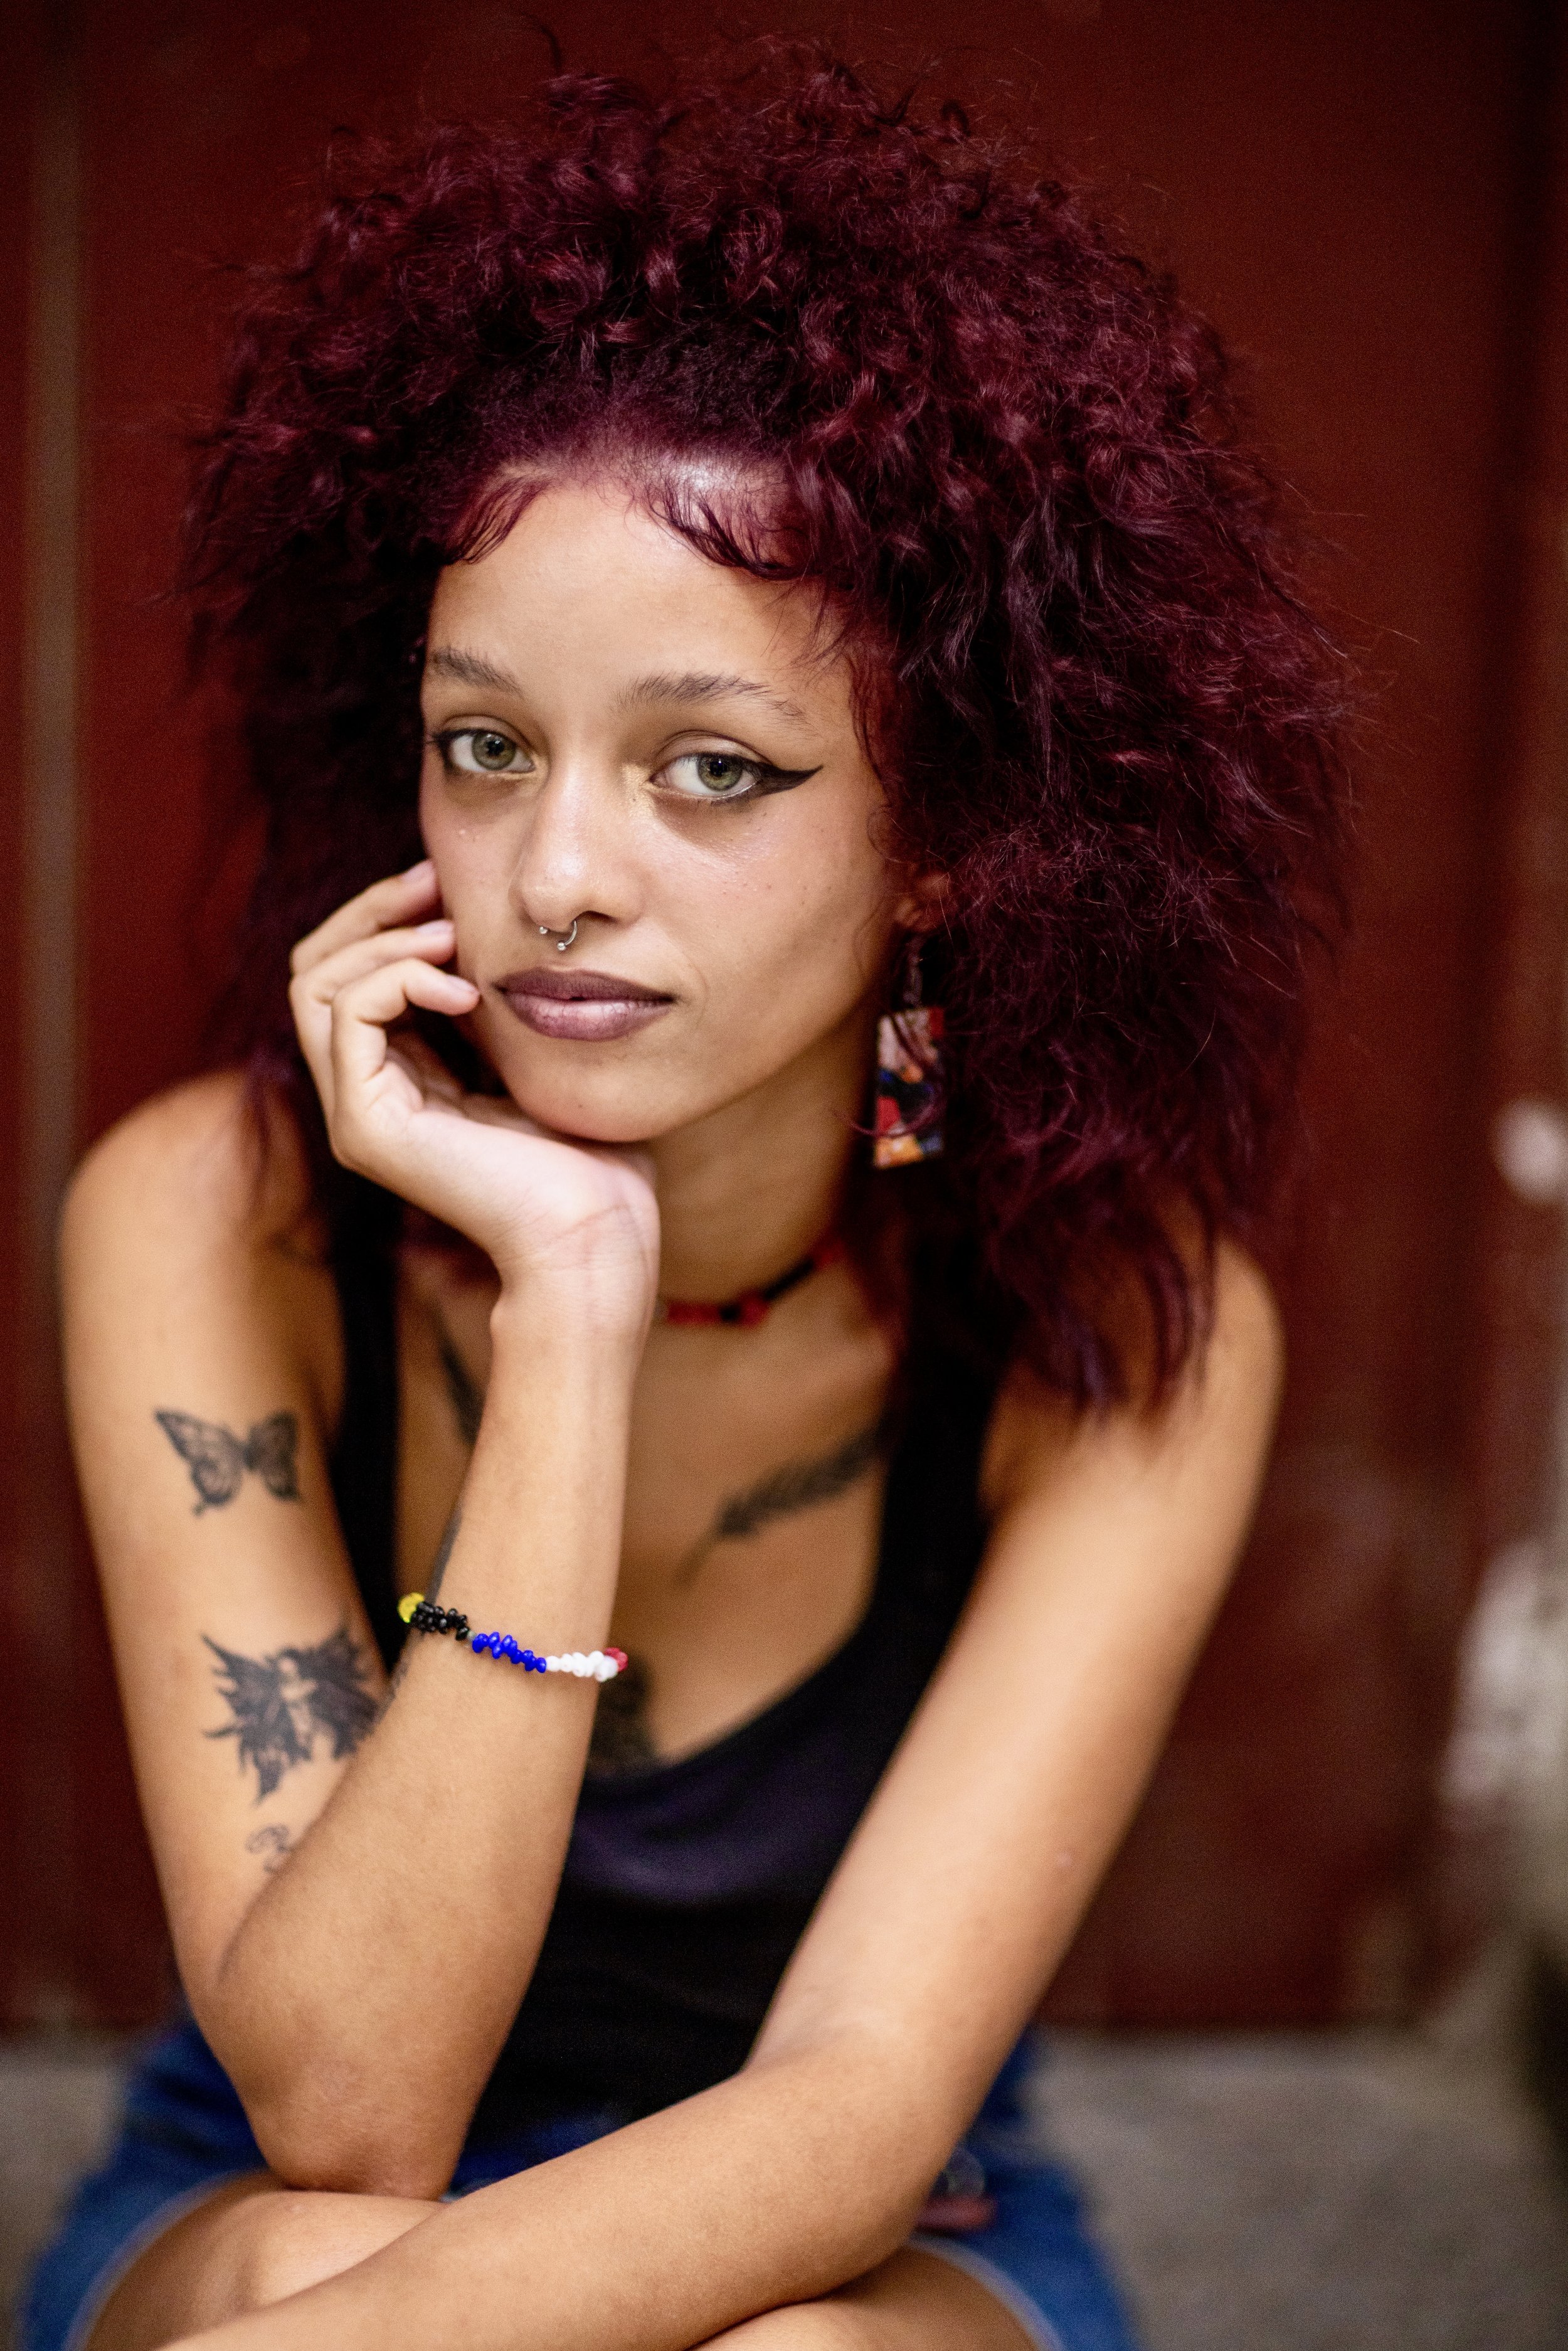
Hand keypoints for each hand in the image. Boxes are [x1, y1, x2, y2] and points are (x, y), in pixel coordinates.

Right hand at [289, 862, 658, 1329]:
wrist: (598, 1233)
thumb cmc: (590, 1156)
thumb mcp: (531, 1054)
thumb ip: (492, 1004)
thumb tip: (472, 930)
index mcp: (399, 1081)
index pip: (349, 976)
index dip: (387, 918)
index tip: (447, 881)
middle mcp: (363, 1097)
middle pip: (314, 971)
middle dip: (370, 912)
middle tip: (435, 881)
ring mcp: (356, 1114)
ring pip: (314, 986)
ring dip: (382, 940)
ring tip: (452, 938)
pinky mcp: (367, 1127)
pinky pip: (347, 1016)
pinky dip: (399, 979)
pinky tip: (464, 990)